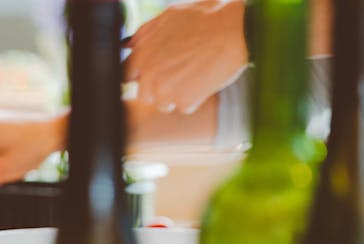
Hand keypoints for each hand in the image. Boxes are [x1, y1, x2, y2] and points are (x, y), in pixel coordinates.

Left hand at [125, 0, 247, 114]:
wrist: (237, 29)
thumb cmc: (206, 17)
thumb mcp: (168, 16)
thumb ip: (145, 34)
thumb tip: (128, 45)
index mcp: (141, 56)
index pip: (126, 76)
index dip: (141, 75)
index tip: (154, 72)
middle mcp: (148, 76)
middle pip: (145, 94)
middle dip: (159, 87)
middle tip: (180, 72)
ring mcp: (165, 91)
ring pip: (163, 104)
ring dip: (176, 95)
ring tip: (194, 74)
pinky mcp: (185, 101)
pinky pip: (184, 107)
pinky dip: (194, 98)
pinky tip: (205, 80)